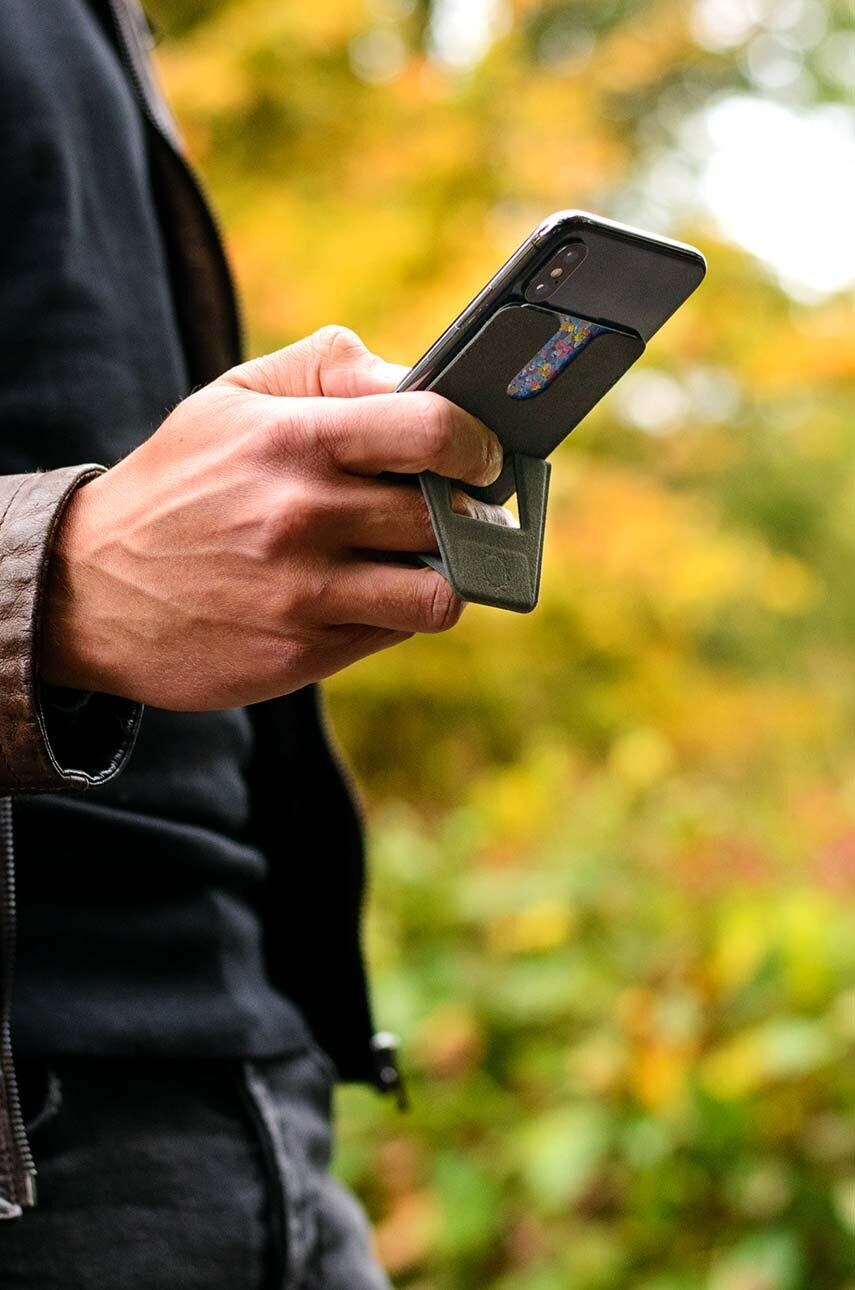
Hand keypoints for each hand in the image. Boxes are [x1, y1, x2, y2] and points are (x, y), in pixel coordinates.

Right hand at [41, 326, 509, 709]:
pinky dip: (393, 611)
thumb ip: (328, 367)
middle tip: (451, 509)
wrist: (91, 590)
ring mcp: (304, 595)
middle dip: (461, 512)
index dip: (477, 444)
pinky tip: (361, 590)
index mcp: (292, 441)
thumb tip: (415, 378)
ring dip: (442, 575)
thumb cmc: (178, 483)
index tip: (482, 456)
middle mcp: (302, 519)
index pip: (432, 431)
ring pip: (438, 593)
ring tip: (417, 559)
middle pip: (445, 517)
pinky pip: (393, 632)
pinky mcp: (302, 654)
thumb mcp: (232, 398)